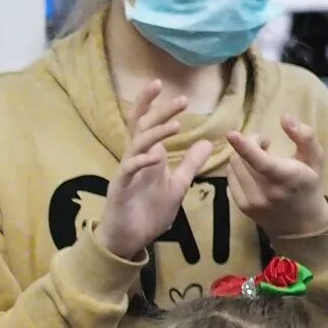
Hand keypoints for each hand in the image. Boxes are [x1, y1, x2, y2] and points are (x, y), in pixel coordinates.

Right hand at [97, 81, 210, 261]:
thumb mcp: (177, 185)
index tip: (167, 88)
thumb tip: (207, 142)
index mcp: (148, 156)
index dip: (154, 105)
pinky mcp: (120, 187)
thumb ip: (190, 164)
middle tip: (181, 100)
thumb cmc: (149, 213)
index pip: (148, 124)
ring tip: (176, 124)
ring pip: (137, 143)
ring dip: (155, 132)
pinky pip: (128, 169)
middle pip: (142, 126)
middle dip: (159, 110)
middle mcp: (135, 158)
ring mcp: (126, 172)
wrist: (129, 240)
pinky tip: (154, 157)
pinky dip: (141, 161)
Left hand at [224, 116, 327, 239]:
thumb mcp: (315, 159)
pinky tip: (253, 172)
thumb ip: (304, 136)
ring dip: (243, 157)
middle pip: (242, 158)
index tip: (231, 134)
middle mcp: (267, 192)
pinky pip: (230, 178)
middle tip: (265, 144)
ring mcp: (252, 202)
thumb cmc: (308, 184)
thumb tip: (285, 117)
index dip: (245, 147)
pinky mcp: (242, 207)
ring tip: (261, 159)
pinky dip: (238, 169)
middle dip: (250, 145)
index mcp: (287, 178)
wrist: (301, 223)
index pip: (261, 162)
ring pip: (233, 167)